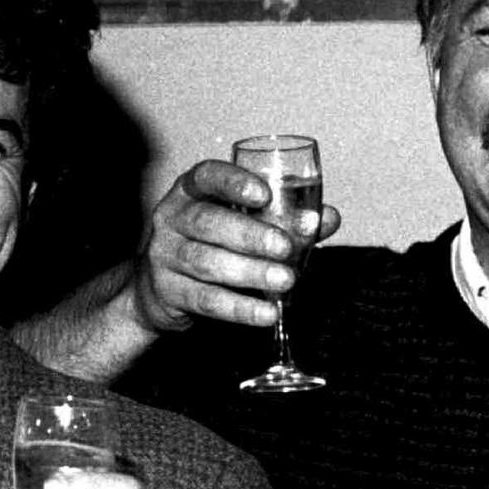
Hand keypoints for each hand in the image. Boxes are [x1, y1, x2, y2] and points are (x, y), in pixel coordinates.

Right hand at [130, 160, 341, 336]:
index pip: (207, 176)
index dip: (234, 183)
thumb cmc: (210, 247)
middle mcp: (171, 218)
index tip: (264, 194)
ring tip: (285, 281)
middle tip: (285, 247)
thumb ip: (283, 220)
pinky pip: (205, 300)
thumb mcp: (238, 225)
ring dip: (250, 272)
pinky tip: (266, 312)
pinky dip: (240, 308)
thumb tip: (328, 218)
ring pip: (207, 262)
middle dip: (250, 234)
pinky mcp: (167, 291)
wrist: (159, 289)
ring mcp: (164, 255)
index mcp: (190, 191)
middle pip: (208, 222)